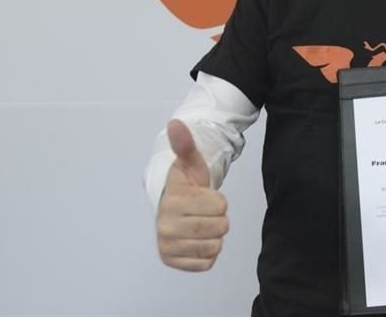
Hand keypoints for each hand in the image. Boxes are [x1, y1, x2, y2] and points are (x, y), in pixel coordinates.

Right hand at [155, 119, 228, 270]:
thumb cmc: (186, 186)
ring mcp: (168, 246)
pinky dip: (207, 252)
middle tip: (206, 211)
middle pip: (219, 227)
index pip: (220, 206)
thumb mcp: (191, 164)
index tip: (205, 196)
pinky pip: (207, 262)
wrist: (171, 207)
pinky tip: (197, 239)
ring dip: (214, 235)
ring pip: (215, 246)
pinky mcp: (172, 261)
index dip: (219, 200)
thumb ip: (186, 145)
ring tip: (201, 224)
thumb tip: (175, 123)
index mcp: (173, 201)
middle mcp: (165, 226)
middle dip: (219, 218)